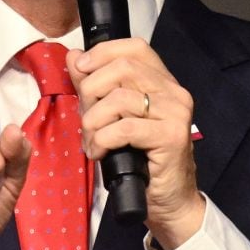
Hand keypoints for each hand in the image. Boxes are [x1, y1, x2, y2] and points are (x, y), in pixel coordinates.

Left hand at [67, 39, 204, 249]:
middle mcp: (174, 92)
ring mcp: (176, 113)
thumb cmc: (142, 161)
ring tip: (91, 142)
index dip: (103, 52)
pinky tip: (100, 153)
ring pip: (119, 99)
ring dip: (93, 122)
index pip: (135, 47)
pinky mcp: (172, 136)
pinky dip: (103, 140)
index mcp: (163, 82)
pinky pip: (124, 128)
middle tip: (85, 118)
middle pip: (122, 68)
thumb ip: (95, 87)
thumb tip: (74, 57)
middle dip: (91, 91)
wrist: (169, 201)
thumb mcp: (113, 119)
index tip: (81, 69)